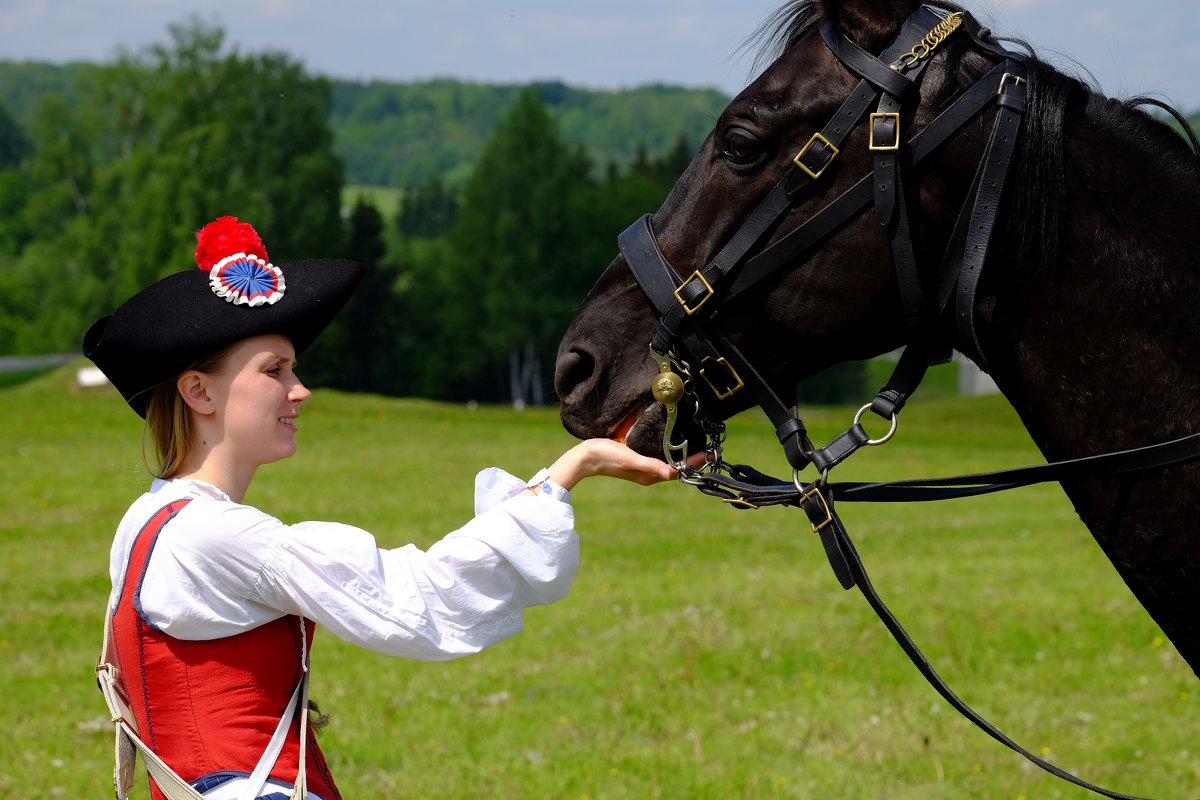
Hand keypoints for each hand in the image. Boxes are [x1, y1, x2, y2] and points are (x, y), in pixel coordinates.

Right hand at [543, 439, 707, 490]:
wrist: (585, 456)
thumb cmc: (606, 457)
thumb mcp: (629, 458)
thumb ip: (648, 464)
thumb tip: (670, 472)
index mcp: (649, 476)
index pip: (678, 470)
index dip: (694, 463)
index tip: (709, 454)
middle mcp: (649, 472)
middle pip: (677, 466)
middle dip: (693, 458)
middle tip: (711, 447)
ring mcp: (644, 464)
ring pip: (669, 459)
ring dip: (683, 452)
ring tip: (699, 442)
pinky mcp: (638, 455)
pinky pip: (658, 452)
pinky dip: (669, 446)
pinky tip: (674, 438)